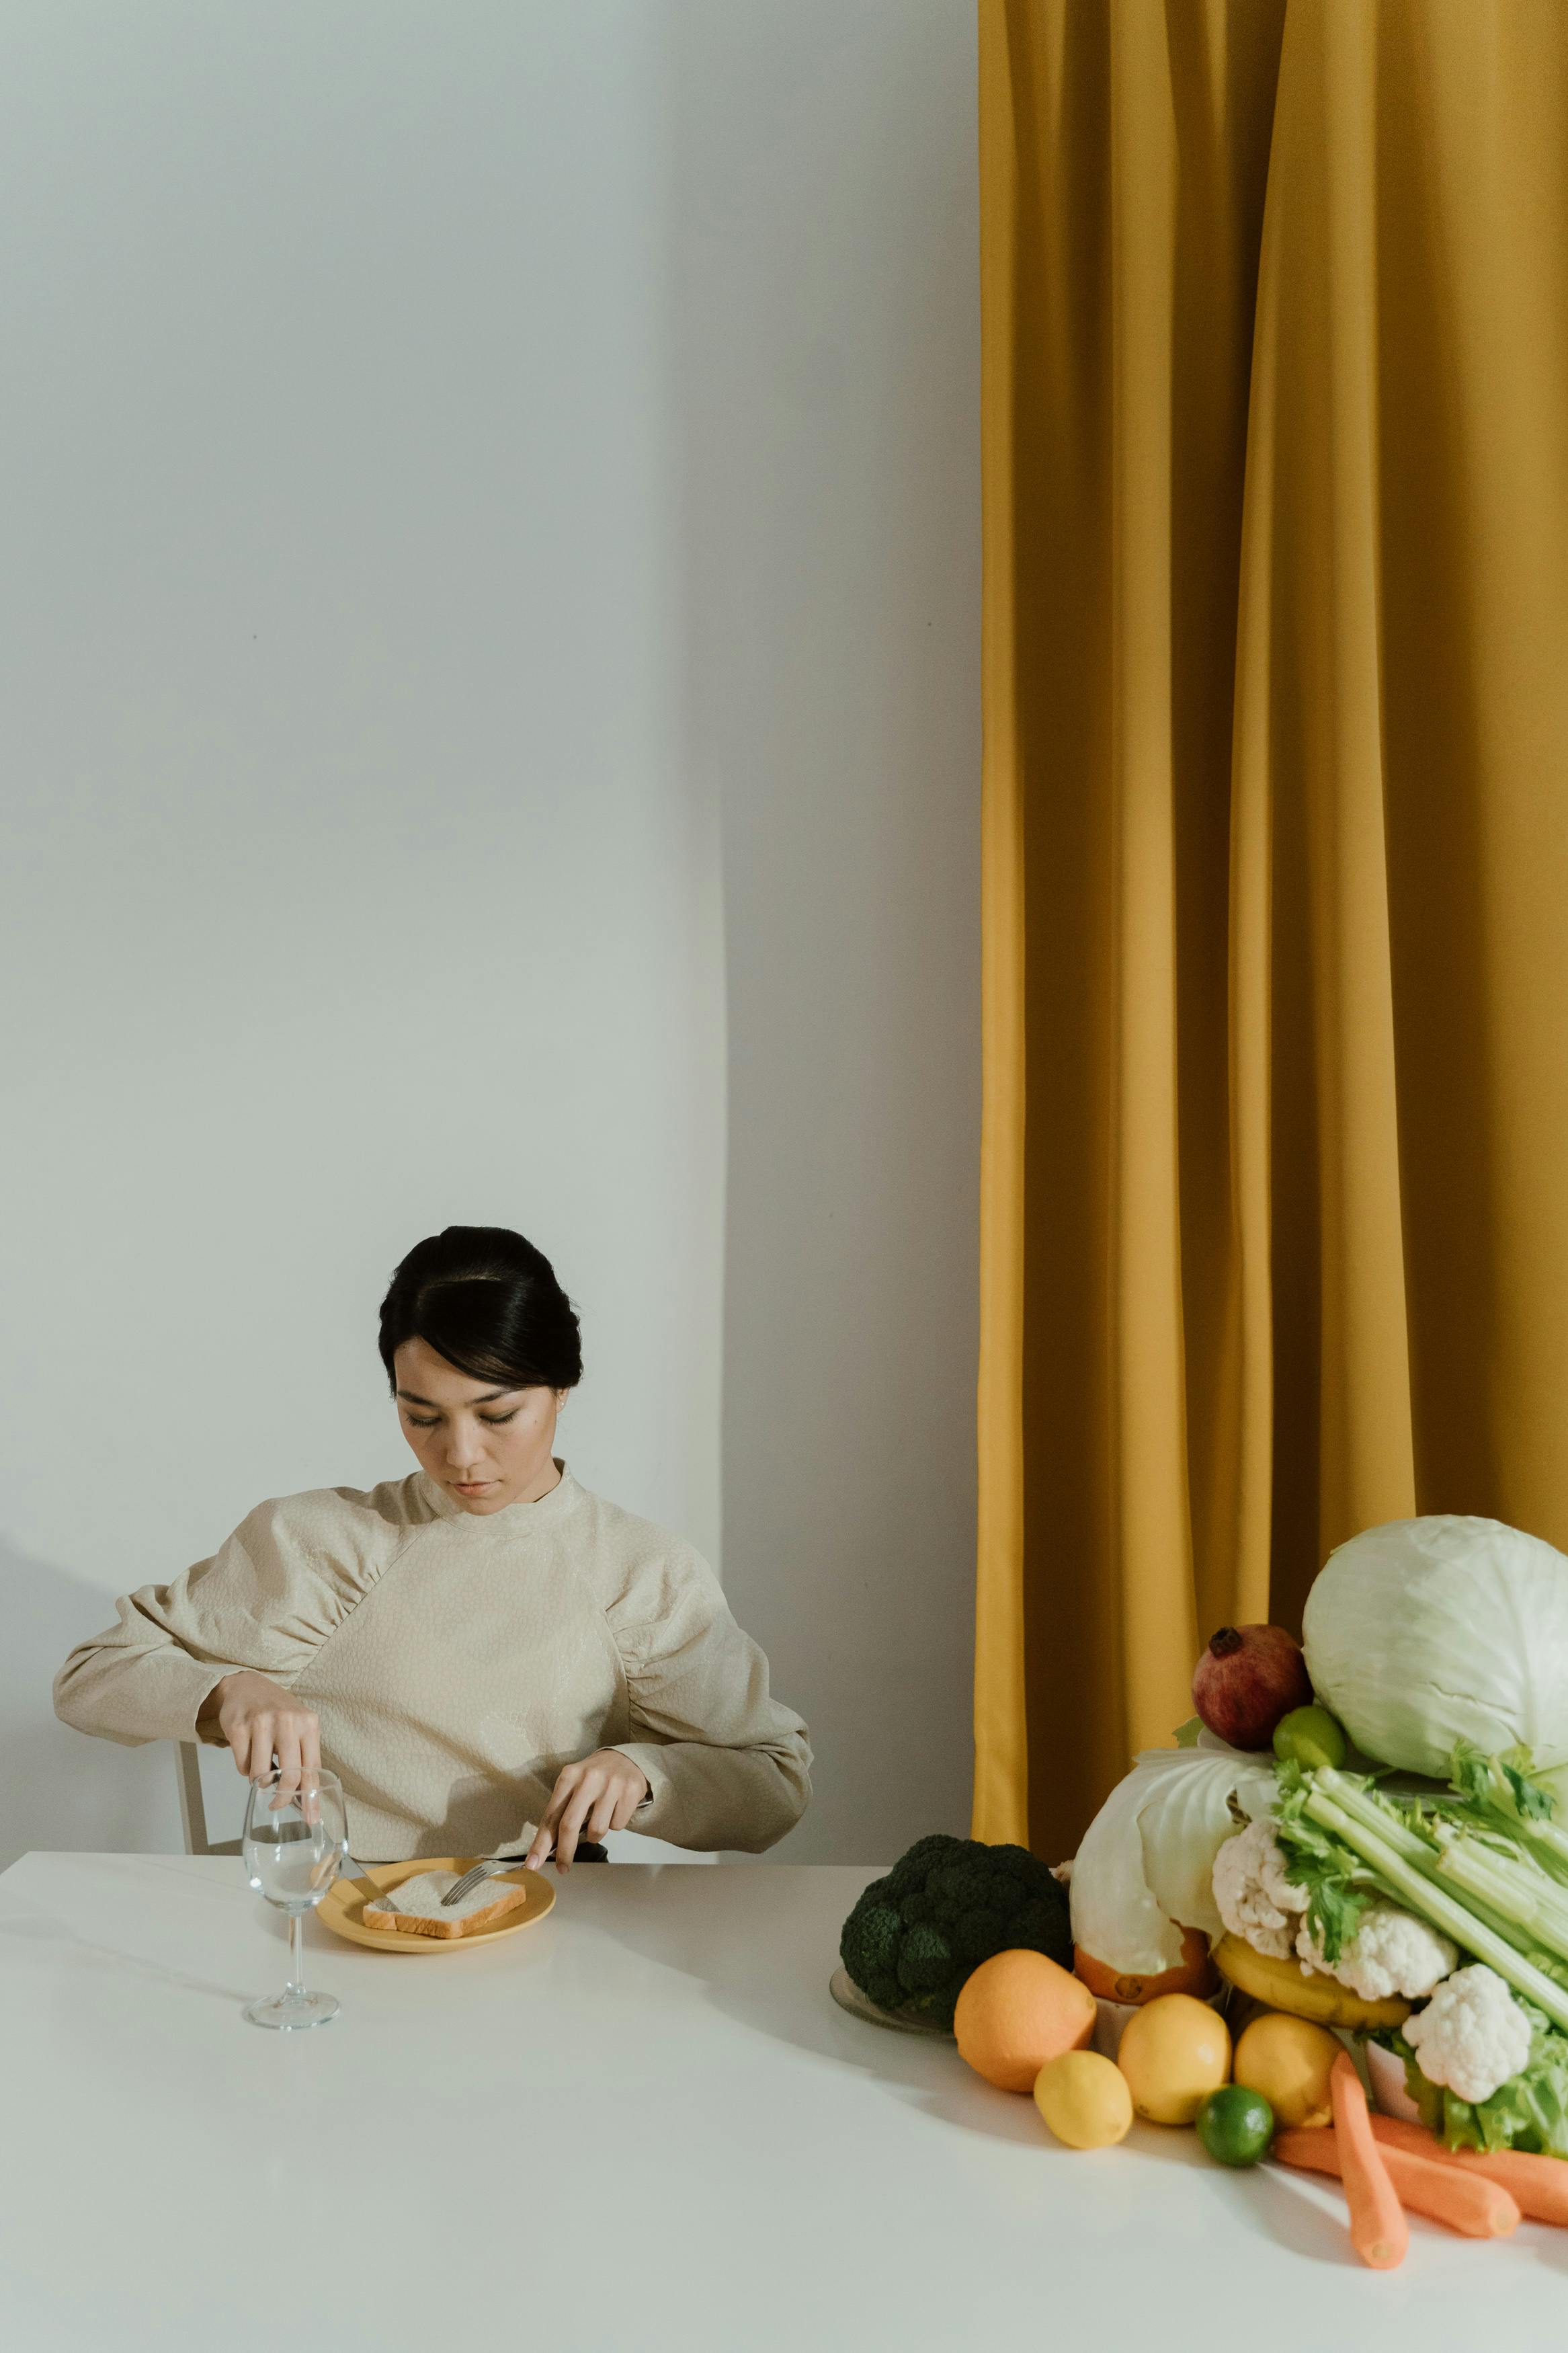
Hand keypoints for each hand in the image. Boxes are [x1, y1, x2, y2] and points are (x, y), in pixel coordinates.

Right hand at [204, 1671, 320, 1805]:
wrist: (246, 1685)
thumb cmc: (277, 1711)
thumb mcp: (299, 1727)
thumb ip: (305, 1757)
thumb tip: (309, 1799)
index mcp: (308, 1723)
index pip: (312, 1769)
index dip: (310, 1797)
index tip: (310, 1818)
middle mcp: (287, 1721)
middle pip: (289, 1777)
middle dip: (282, 1798)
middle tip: (276, 1804)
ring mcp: (261, 1723)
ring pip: (261, 1775)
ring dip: (259, 1781)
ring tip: (260, 1767)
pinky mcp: (238, 1727)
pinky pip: (242, 1766)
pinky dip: (245, 1768)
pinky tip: (248, 1753)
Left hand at [524, 1749, 649, 1871]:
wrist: (625, 1759)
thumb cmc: (593, 1779)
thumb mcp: (573, 1787)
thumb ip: (561, 1812)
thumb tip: (547, 1848)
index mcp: (569, 1776)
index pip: (551, 1816)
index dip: (541, 1843)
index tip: (533, 1864)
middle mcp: (589, 1778)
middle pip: (570, 1825)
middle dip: (565, 1852)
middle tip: (563, 1868)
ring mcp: (611, 1784)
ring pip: (597, 1830)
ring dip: (596, 1835)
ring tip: (600, 1819)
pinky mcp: (630, 1791)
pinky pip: (618, 1825)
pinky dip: (615, 1824)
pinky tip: (616, 1809)